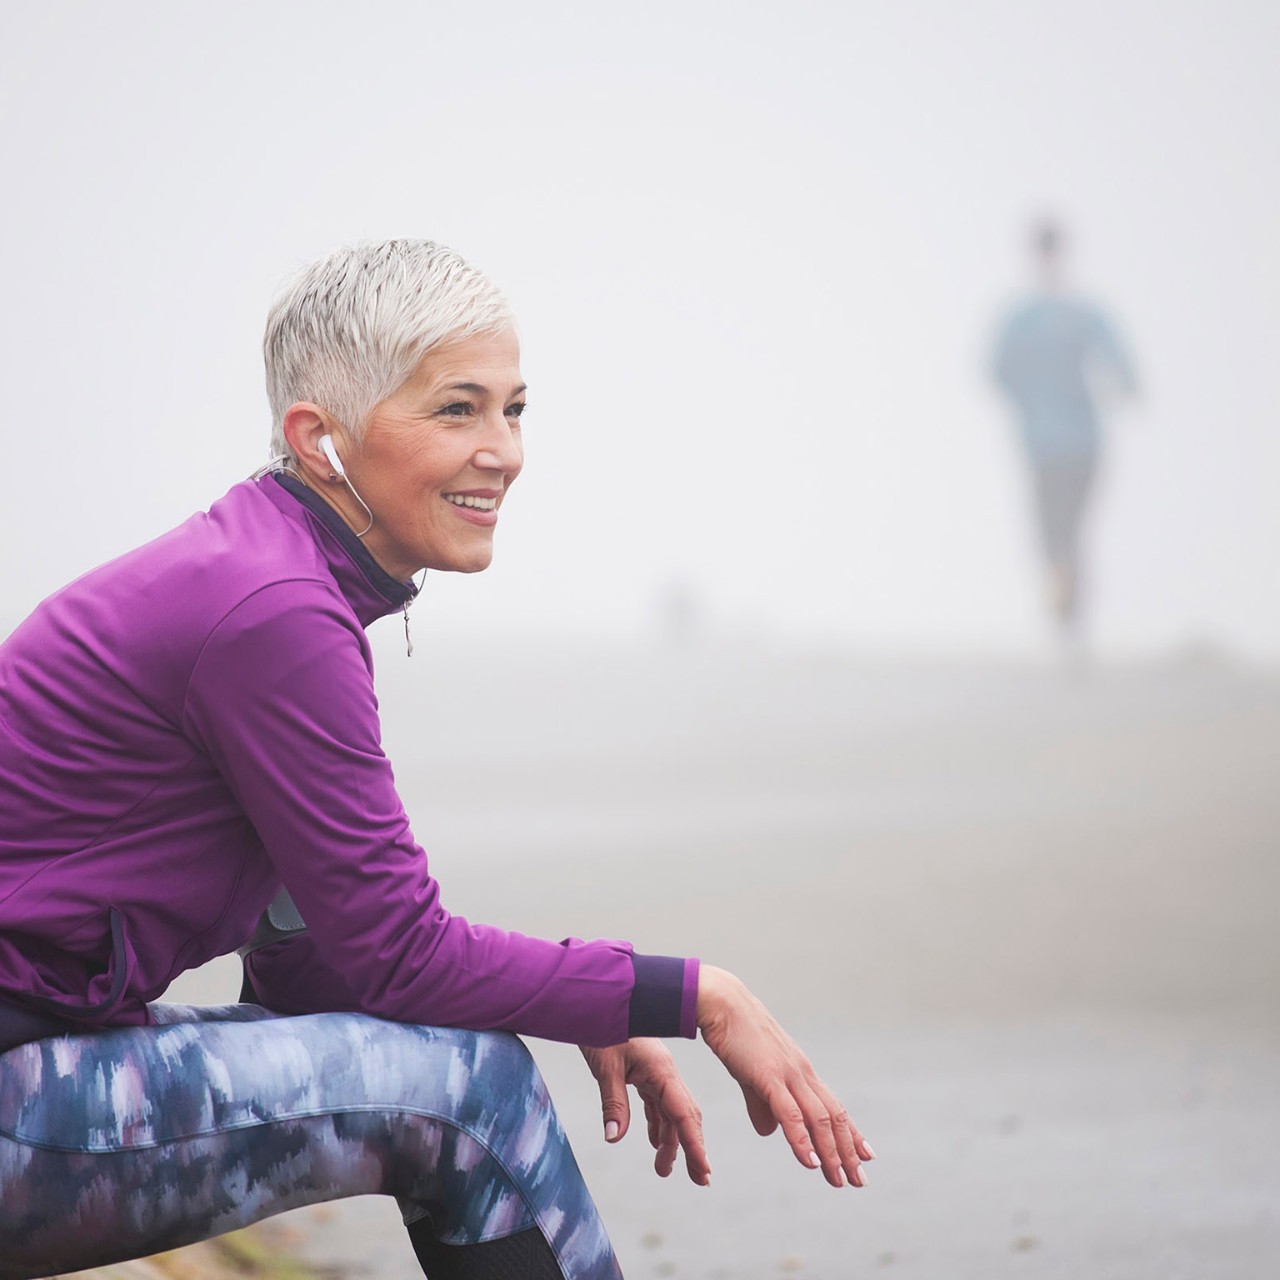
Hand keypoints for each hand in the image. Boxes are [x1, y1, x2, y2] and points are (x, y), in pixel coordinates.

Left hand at [580, 1038, 710, 1185]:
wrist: (598, 999)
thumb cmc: (603, 1026)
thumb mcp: (606, 1065)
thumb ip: (613, 1102)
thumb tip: (615, 1138)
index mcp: (662, 1069)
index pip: (683, 1113)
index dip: (695, 1144)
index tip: (704, 1170)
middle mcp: (664, 1072)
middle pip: (684, 1115)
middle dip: (693, 1148)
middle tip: (699, 1180)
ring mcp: (655, 1072)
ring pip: (670, 1112)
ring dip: (670, 1141)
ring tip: (664, 1170)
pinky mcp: (644, 1072)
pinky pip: (656, 1103)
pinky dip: (657, 1124)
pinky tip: (653, 1142)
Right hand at [697, 965, 874, 1187]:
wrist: (721, 1003)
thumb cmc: (735, 1035)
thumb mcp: (751, 1075)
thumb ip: (762, 1104)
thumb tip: (770, 1132)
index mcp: (800, 1071)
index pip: (833, 1106)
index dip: (851, 1132)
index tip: (866, 1155)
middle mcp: (802, 1072)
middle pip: (834, 1116)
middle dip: (848, 1150)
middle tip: (860, 1180)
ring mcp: (788, 1073)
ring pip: (819, 1118)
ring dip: (832, 1152)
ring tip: (840, 1179)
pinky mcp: (769, 1075)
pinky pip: (791, 1113)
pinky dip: (803, 1140)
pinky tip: (812, 1162)